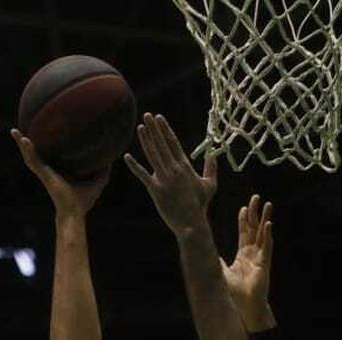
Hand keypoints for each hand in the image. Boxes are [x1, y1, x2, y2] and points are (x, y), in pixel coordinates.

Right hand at [12, 129, 108, 217]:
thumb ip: (103, 170)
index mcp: (58, 172)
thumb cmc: (84, 201)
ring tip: (14, 131)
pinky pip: (34, 161)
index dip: (46, 145)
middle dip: (28, 143)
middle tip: (19, 131)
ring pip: (30, 156)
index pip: (50, 156)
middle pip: (36, 154)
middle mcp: (49, 171)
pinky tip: (23, 139)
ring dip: (21, 144)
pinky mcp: (44, 175)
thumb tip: (112, 158)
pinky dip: (28, 150)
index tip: (43, 133)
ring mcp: (45, 173)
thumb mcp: (97, 181)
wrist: (75, 214)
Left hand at [124, 113, 216, 237]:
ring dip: (146, 140)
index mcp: (185, 166)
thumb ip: (211, 169)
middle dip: (155, 129)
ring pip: (153, 155)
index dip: (165, 129)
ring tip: (140, 127)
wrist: (192, 223)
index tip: (159, 118)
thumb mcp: (210, 185)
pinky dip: (134, 166)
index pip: (174, 143)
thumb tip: (214, 155)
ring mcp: (164, 179)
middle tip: (147, 115)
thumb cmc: (200, 205)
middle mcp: (174, 169)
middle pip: (162, 144)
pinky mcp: (156, 190)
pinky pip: (143, 175)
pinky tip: (127, 156)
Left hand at [221, 194, 274, 330]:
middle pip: (254, 229)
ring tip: (268, 204)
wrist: (244, 307)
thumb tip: (204, 250)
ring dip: (265, 219)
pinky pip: (267, 246)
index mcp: (243, 255)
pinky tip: (269, 224)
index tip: (243, 207)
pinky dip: (268, 235)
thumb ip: (215, 260)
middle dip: (255, 213)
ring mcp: (261, 257)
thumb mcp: (221, 272)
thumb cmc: (234, 293)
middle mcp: (253, 254)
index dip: (244, 220)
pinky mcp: (265, 264)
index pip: (244, 233)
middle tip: (256, 197)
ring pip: (264, 233)